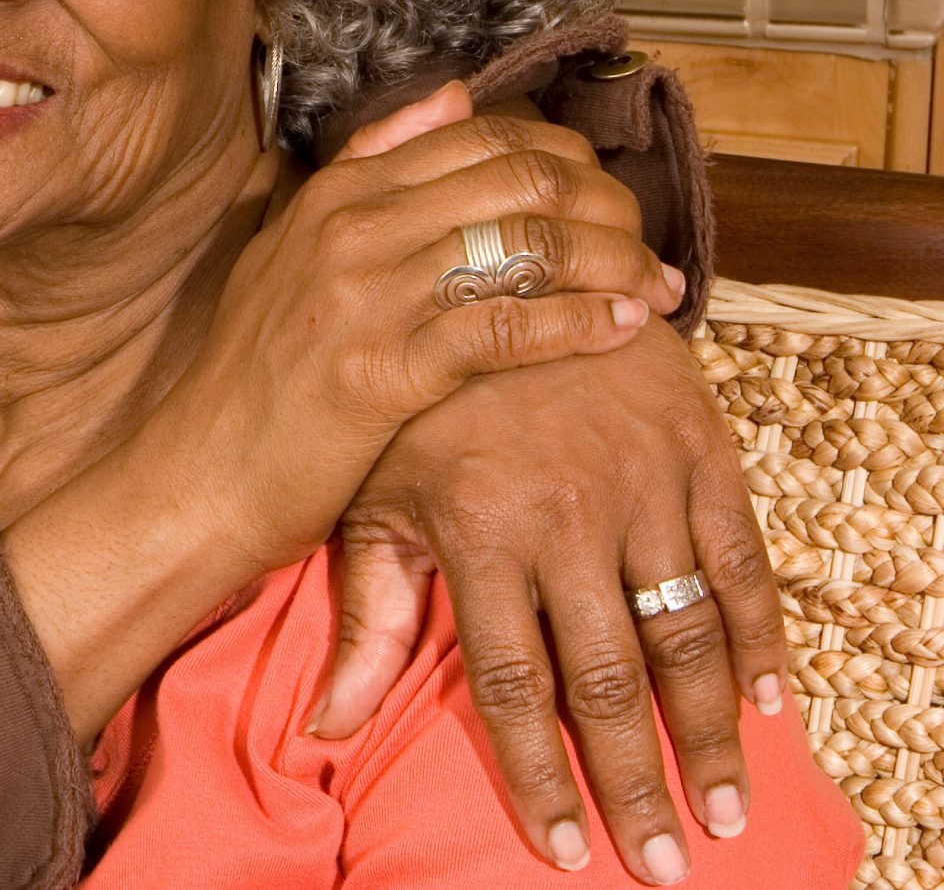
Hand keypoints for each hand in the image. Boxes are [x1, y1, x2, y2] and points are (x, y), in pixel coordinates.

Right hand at [149, 84, 684, 575]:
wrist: (203, 473)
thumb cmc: (260, 374)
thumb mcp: (294, 248)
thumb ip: (369, 168)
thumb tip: (453, 94)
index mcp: (337, 192)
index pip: (483, 136)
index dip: (569, 160)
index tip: (612, 200)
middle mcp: (353, 228)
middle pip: (519, 179)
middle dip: (609, 207)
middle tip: (651, 249)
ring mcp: (367, 296)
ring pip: (525, 244)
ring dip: (613, 263)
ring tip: (657, 291)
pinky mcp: (384, 371)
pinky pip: (507, 326)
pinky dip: (581, 323)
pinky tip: (622, 330)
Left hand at [316, 325, 785, 883]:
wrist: (499, 262)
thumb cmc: (419, 398)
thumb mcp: (376, 494)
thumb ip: (368, 614)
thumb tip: (323, 728)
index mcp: (480, 526)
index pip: (515, 681)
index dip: (540, 775)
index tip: (566, 853)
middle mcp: (566, 511)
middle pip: (611, 678)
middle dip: (637, 783)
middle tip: (664, 866)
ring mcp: (640, 481)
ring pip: (686, 633)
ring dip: (709, 735)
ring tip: (722, 814)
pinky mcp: (698, 449)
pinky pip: (742, 562)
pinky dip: (760, 640)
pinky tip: (770, 707)